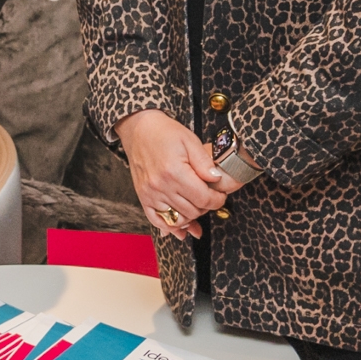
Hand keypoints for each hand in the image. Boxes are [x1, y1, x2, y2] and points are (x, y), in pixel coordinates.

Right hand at [115, 109, 228, 240]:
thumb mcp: (190, 140)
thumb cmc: (165, 132)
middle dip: (207, 207)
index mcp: (174, 172)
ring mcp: (150, 194)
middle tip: (211, 198)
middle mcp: (160, 186)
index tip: (221, 195)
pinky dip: (170, 228)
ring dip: (192, 218)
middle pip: (192, 211)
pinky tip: (182, 230)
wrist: (139, 129)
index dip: (217, 200)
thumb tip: (217, 180)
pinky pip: (157, 220)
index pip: (203, 198)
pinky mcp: (143, 197)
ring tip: (200, 210)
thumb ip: (205, 162)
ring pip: (178, 219)